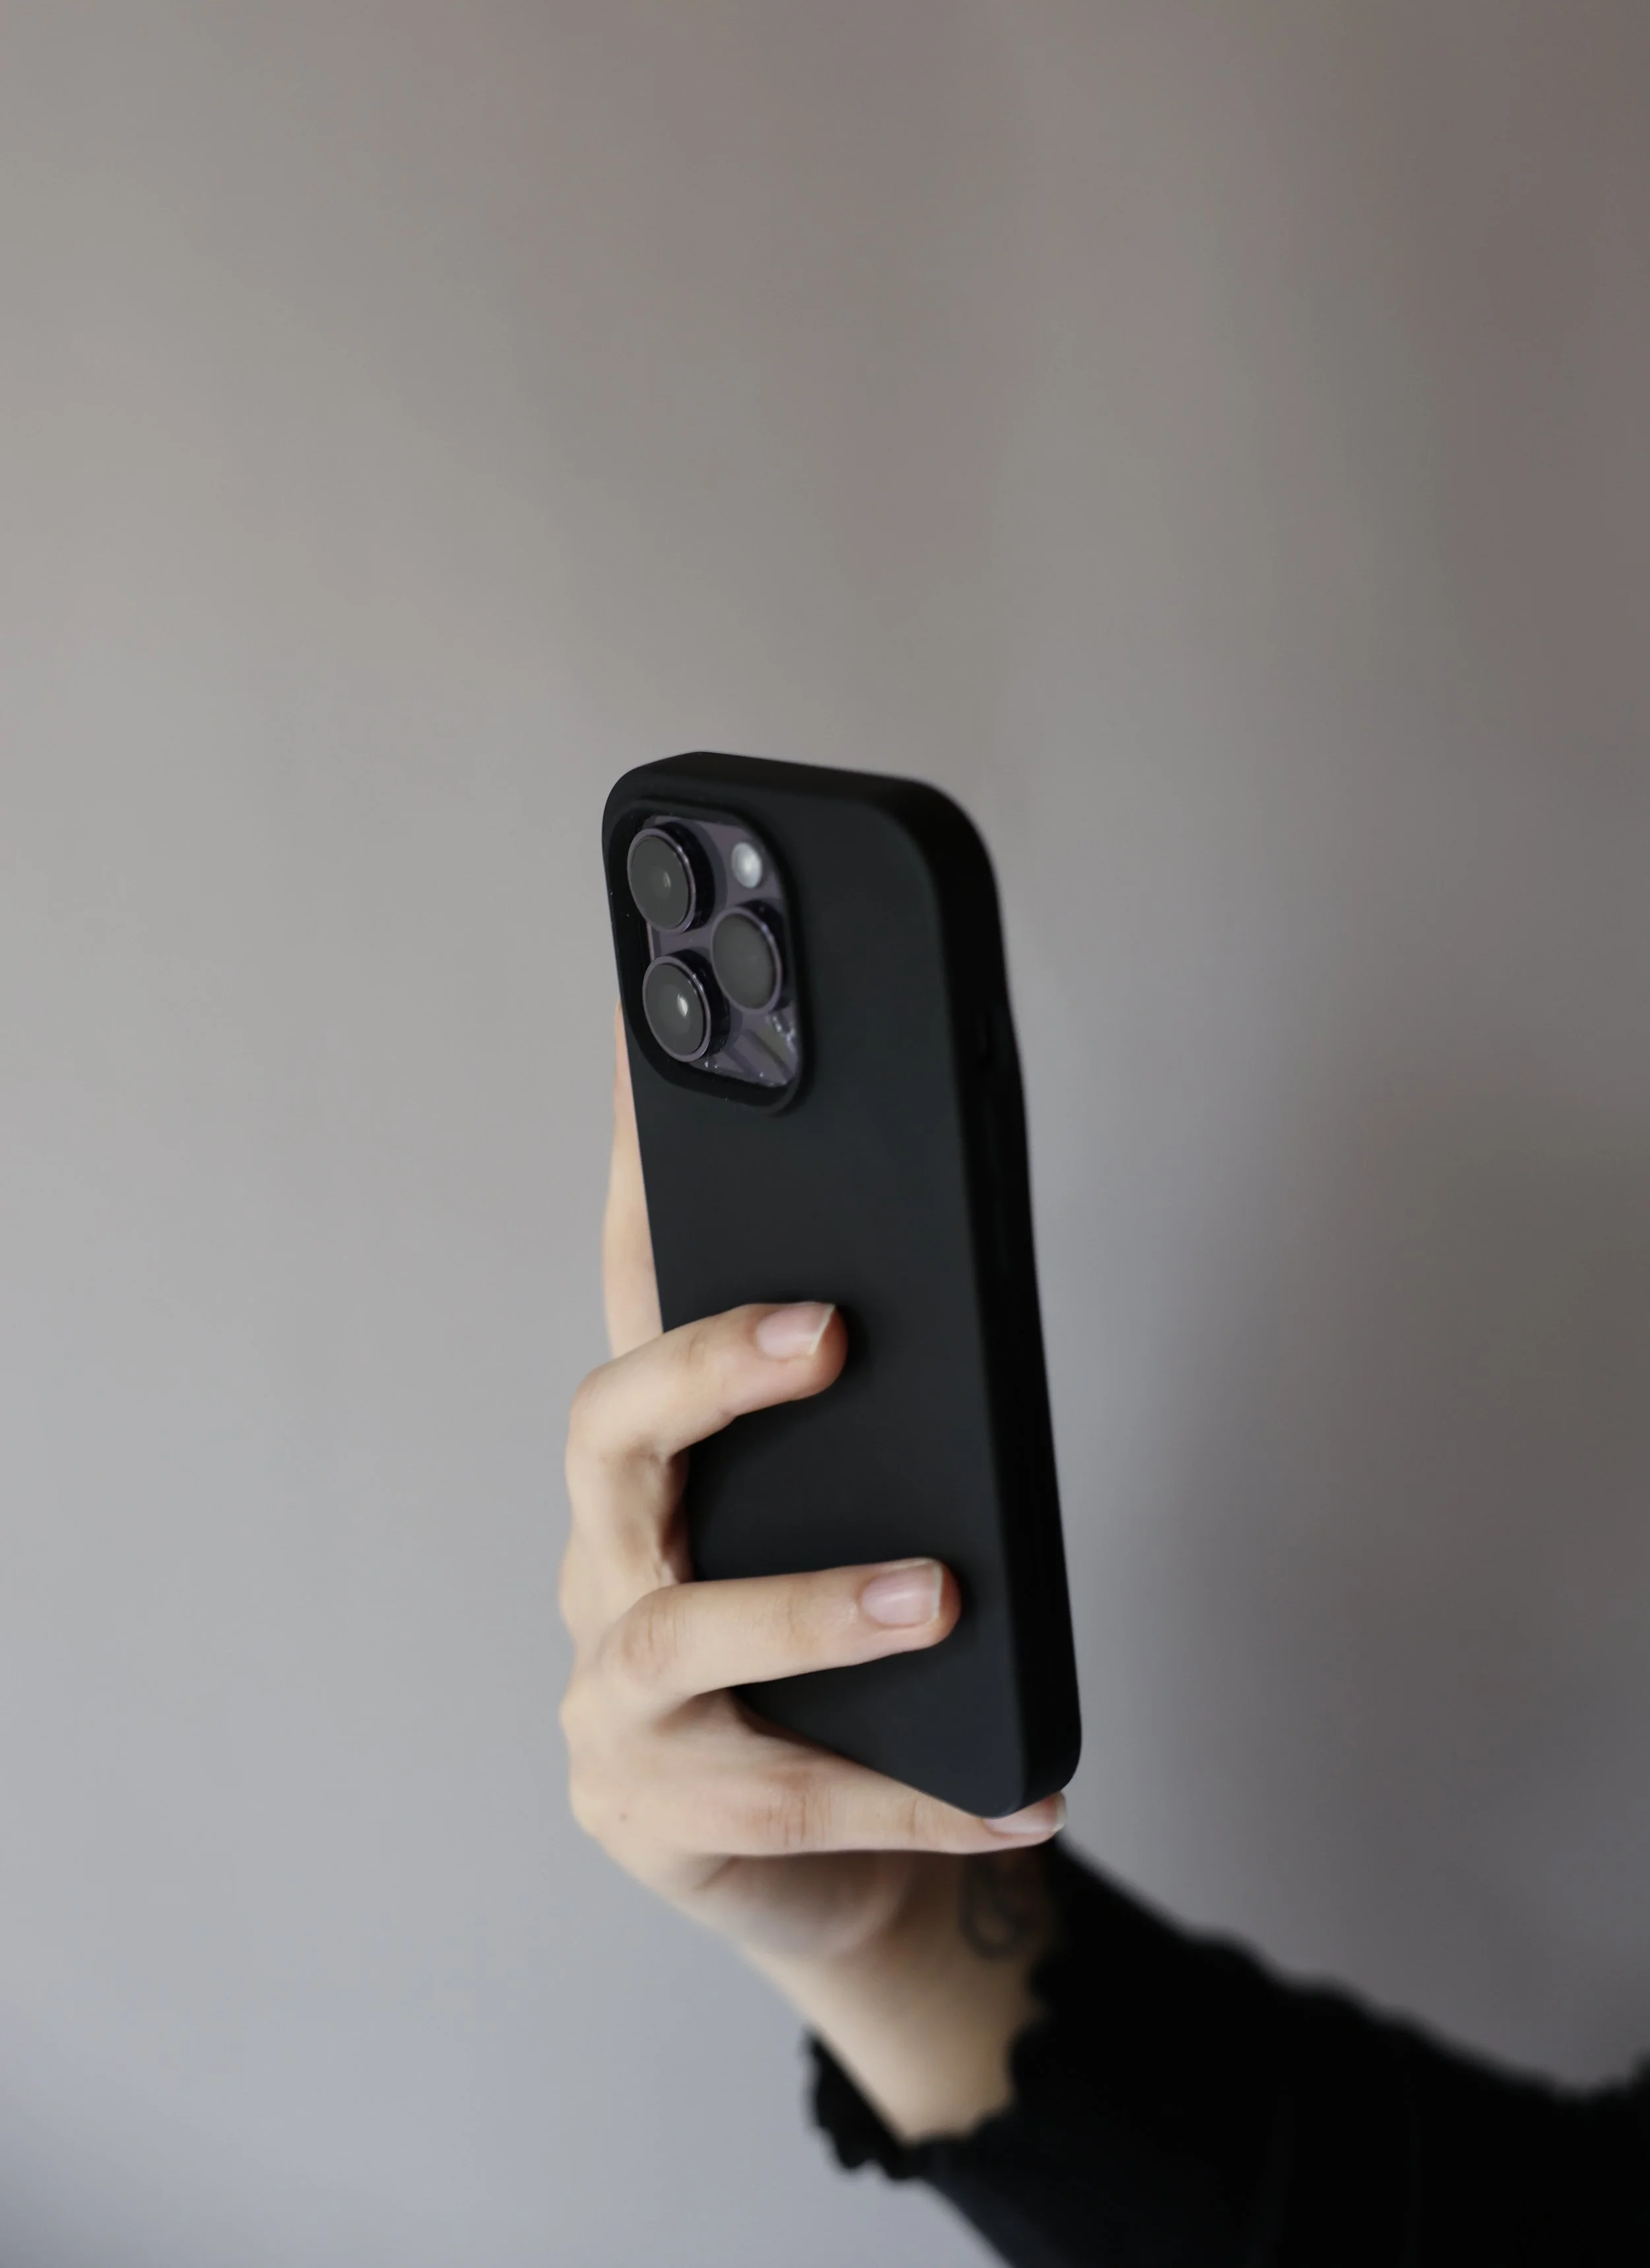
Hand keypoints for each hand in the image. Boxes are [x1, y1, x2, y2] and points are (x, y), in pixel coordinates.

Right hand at [559, 1010, 1065, 1969]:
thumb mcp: (854, 1508)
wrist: (817, 1863)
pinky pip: (781, 1797)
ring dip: (806, 1606)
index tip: (651, 1038)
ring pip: (676, 1629)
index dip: (635, 1166)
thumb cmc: (839, 1656)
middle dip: (703, 1368)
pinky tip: (1025, 1789)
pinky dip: (912, 1796)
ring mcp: (610, 1690)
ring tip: (937, 1599)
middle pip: (604, 1428)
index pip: (632, 1286)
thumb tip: (951, 1251)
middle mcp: (608, 1554)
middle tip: (825, 1332)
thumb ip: (883, 1405)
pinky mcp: (649, 1808)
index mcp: (660, 1464)